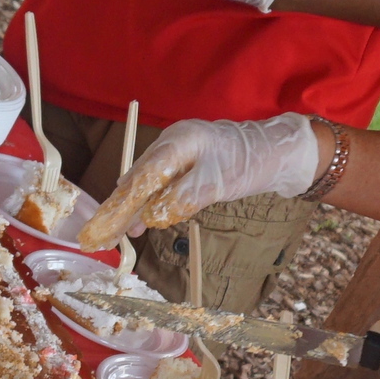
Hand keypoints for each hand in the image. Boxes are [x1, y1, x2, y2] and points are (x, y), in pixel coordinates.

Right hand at [83, 113, 317, 246]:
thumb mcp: (216, 185)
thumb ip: (181, 199)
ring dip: (132, 207)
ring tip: (119, 234)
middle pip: (137, 178)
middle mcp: (172, 141)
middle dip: (118, 209)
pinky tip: (142, 217)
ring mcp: (177, 148)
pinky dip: (148, 200)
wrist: (278, 151)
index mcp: (178, 142)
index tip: (103, 227)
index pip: (140, 178)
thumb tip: (150, 217)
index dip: (119, 205)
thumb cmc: (248, 164)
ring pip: (145, 180)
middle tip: (100, 236)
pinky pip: (158, 180)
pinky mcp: (185, 158)